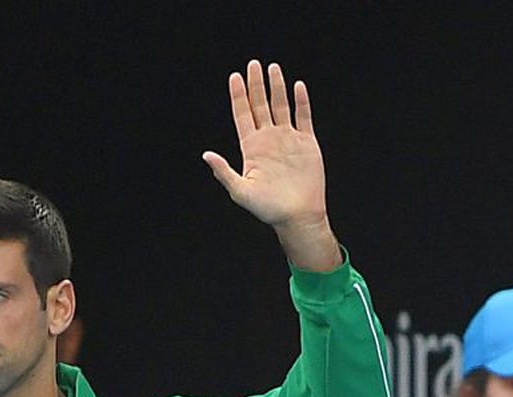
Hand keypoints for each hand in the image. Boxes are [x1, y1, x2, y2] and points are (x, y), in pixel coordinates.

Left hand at [202, 62, 338, 268]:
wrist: (297, 216)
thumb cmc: (268, 208)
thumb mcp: (240, 191)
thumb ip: (224, 171)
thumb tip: (205, 155)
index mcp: (252, 148)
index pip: (242, 115)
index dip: (238, 95)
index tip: (234, 76)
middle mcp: (268, 140)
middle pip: (260, 105)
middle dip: (256, 85)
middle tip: (252, 64)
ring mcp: (288, 139)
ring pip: (281, 106)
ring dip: (277, 87)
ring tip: (272, 68)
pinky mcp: (306, 143)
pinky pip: (303, 116)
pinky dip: (301, 101)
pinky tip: (297, 86)